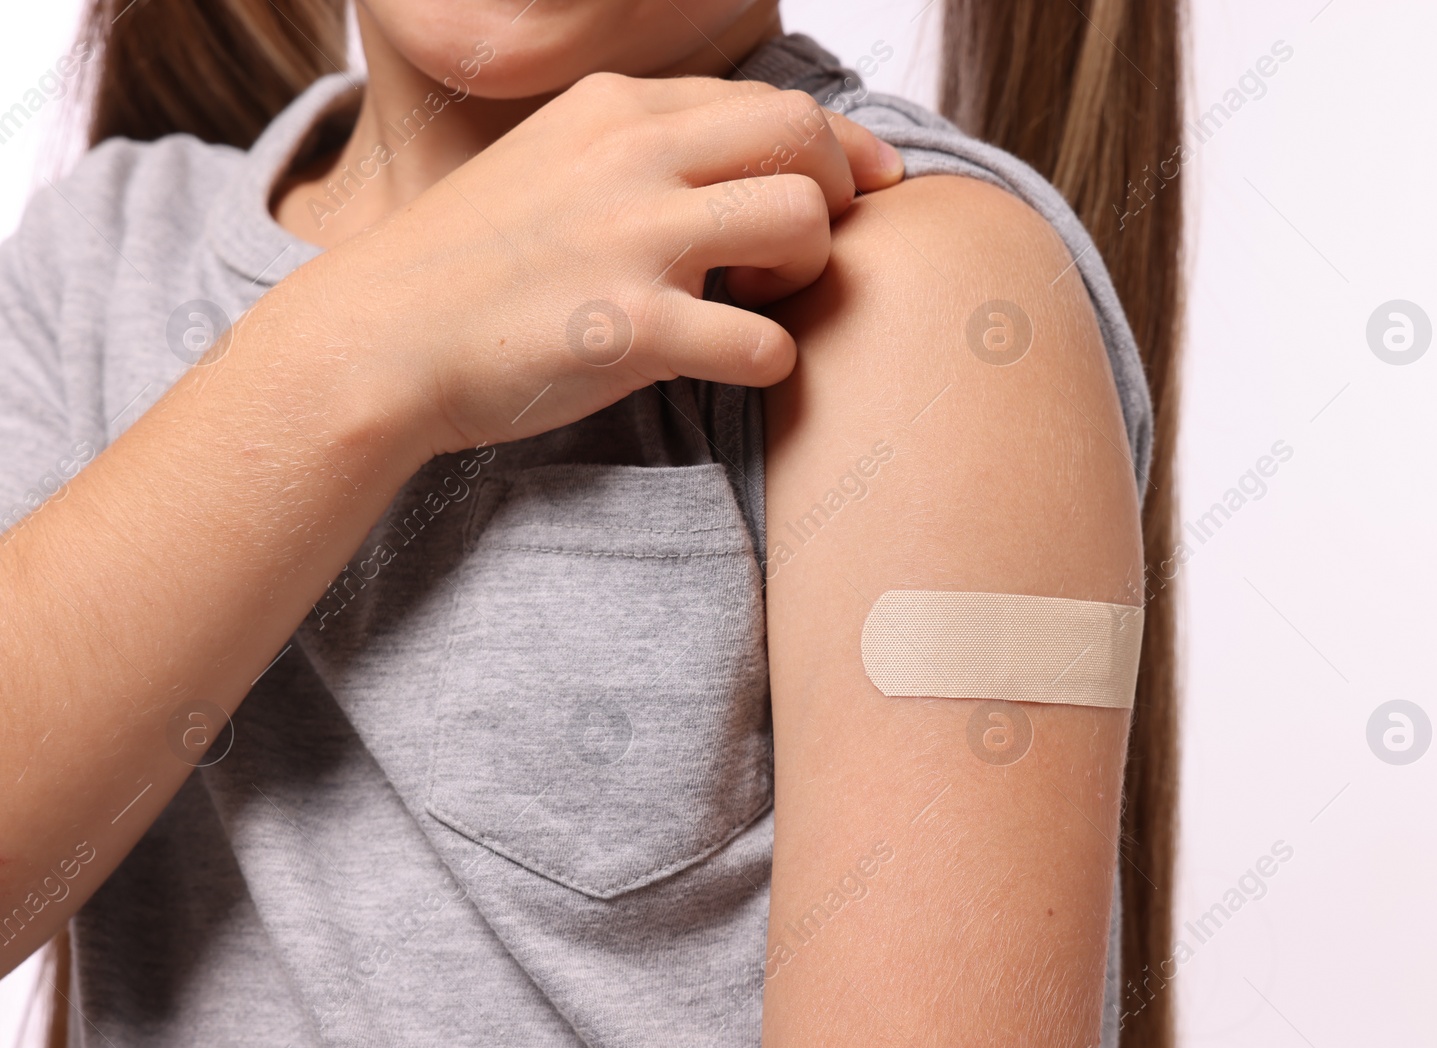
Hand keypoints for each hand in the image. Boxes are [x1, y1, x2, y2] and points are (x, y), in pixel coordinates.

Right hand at [291, 72, 904, 455]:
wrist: (375, 340)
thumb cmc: (465, 263)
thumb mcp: (549, 163)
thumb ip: (636, 151)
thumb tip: (731, 163)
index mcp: (614, 109)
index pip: (767, 102)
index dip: (837, 146)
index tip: (866, 183)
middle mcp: (631, 157)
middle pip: (803, 138)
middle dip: (835, 191)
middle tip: (804, 248)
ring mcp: (632, 240)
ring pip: (801, 223)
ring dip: (807, 270)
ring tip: (761, 299)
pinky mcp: (630, 329)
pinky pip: (763, 342)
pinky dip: (770, 358)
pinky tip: (738, 363)